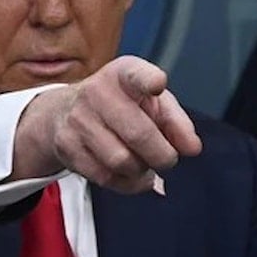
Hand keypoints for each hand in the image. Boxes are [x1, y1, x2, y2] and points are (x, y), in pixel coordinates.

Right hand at [15, 56, 202, 192]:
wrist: (64, 111)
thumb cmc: (120, 105)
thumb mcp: (151, 102)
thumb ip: (177, 122)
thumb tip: (191, 148)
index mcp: (122, 74)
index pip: (135, 74)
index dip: (148, 80)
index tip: (158, 84)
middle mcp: (96, 92)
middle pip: (138, 134)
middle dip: (163, 155)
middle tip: (167, 159)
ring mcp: (78, 120)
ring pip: (122, 161)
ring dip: (142, 171)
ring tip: (144, 164)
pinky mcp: (67, 146)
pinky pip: (105, 177)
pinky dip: (126, 183)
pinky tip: (130, 174)